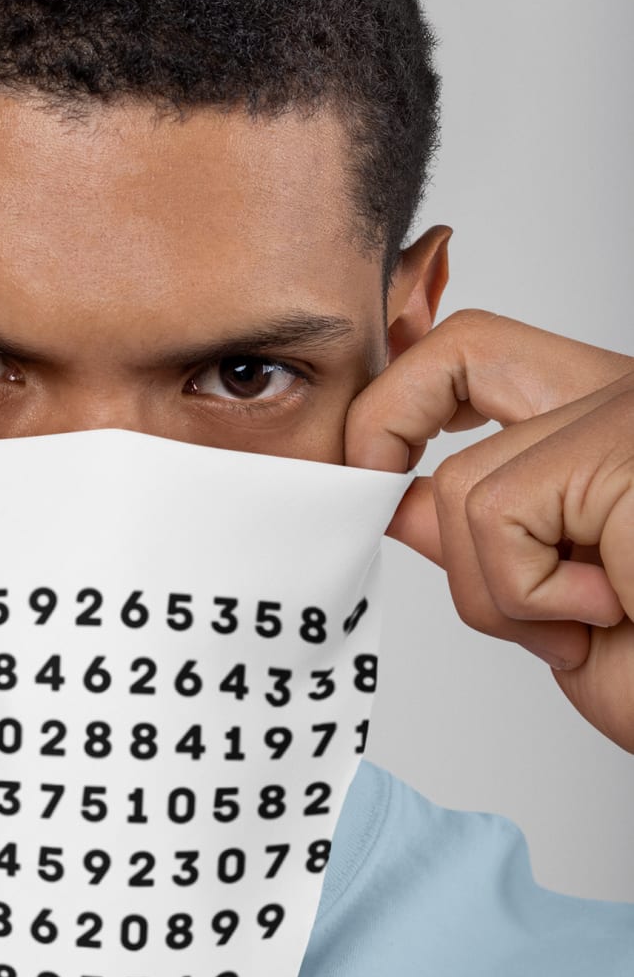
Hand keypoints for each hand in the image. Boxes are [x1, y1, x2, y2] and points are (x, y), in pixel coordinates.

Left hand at [344, 308, 633, 751]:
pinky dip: (525, 595)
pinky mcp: (622, 444)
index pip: (485, 354)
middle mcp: (627, 398)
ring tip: (584, 627)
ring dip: (495, 592)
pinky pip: (493, 513)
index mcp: (611, 428)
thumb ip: (487, 535)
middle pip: (461, 349)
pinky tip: (608, 613)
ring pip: (464, 480)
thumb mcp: (549, 604)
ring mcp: (628, 412)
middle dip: (386, 423)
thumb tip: (401, 497)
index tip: (368, 470)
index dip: (405, 397)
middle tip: (372, 496)